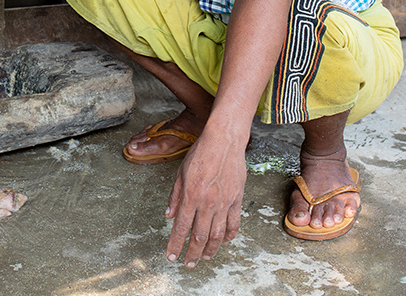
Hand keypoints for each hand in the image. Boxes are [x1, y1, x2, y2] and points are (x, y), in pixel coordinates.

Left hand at [165, 130, 246, 267]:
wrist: (224, 141)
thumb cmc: (200, 153)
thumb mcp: (180, 173)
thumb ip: (175, 196)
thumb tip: (169, 215)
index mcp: (191, 196)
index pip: (181, 228)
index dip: (175, 244)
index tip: (171, 256)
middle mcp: (208, 203)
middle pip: (199, 237)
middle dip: (192, 253)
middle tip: (188, 263)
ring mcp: (224, 203)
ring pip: (217, 235)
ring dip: (210, 249)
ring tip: (204, 257)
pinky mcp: (236, 200)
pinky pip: (233, 223)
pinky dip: (229, 235)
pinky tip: (224, 241)